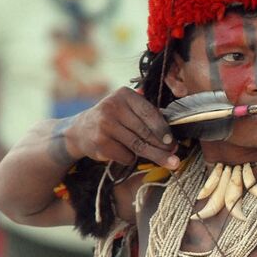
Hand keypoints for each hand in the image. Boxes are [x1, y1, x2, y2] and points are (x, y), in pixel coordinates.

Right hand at [63, 86, 177, 168]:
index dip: (163, 129)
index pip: (149, 113)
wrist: (80, 130)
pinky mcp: (100, 142)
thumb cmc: (112, 119)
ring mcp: (105, 124)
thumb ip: (146, 117)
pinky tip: (127, 154)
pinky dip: (131, 158)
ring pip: (137, 145)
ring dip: (155, 156)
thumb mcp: (126, 108)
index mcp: (124, 94)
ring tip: (169, 162)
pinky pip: (126, 155)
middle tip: (176, 156)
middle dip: (163, 146)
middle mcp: (113, 107)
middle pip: (145, 132)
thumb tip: (171, 140)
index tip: (172, 141)